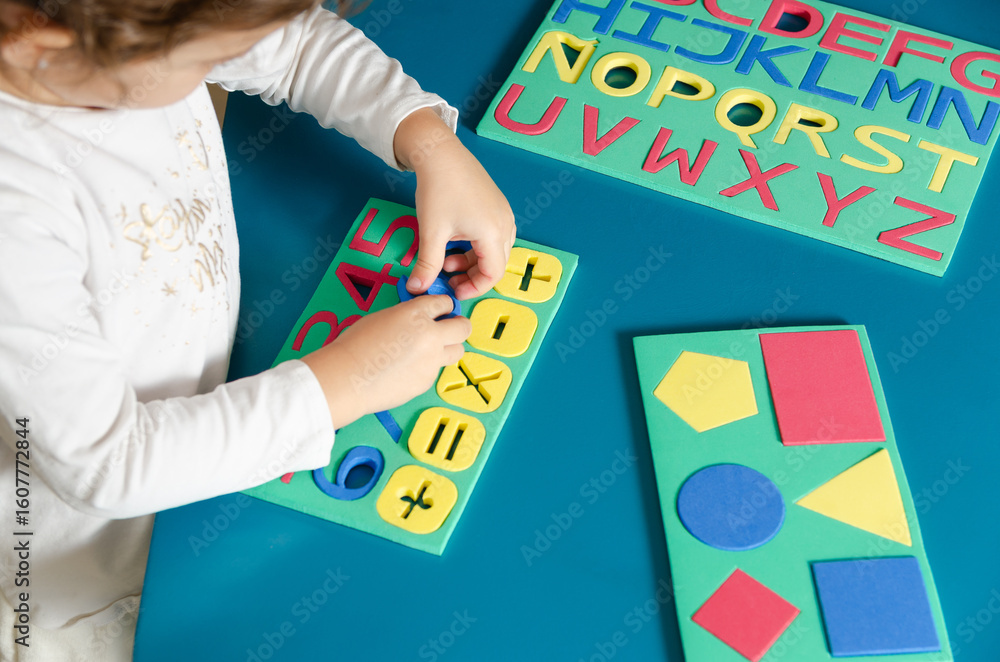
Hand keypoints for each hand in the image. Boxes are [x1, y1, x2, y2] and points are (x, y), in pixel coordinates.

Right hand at [300, 296, 470, 429]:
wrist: (347, 377)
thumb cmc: (356, 345)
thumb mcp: (383, 317)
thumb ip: (408, 317)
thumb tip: (420, 321)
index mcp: (416, 313)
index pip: (445, 302)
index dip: (444, 307)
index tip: (442, 311)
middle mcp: (430, 335)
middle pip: (463, 327)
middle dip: (458, 326)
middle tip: (450, 329)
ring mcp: (431, 360)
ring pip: (457, 351)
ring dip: (448, 348)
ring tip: (430, 350)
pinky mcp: (427, 380)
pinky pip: (436, 371)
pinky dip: (427, 368)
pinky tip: (407, 369)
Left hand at [393, 108, 515, 299]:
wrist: (440, 153)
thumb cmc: (438, 188)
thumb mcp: (431, 232)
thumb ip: (427, 265)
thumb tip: (417, 288)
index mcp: (493, 233)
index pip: (492, 275)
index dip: (474, 289)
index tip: (453, 291)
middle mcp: (505, 224)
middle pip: (496, 264)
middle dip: (472, 276)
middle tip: (447, 278)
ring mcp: (503, 213)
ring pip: (494, 251)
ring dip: (472, 261)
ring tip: (445, 259)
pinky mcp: (496, 206)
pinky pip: (493, 236)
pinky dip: (476, 247)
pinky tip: (454, 241)